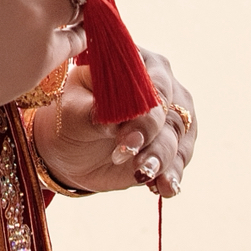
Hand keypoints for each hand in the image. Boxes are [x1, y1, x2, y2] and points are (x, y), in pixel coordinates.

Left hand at [31, 50, 196, 199]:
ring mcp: (171, 117)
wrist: (72, 150)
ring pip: (178, 138)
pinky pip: (179, 161)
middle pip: (171, 111)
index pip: (152, 82)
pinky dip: (172, 175)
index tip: (124, 135)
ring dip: (162, 158)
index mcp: (136, 63)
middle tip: (131, 157)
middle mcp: (161, 86)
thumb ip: (94, 113)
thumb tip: (115, 121)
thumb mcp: (72, 112)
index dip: (144, 108)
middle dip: (152, 137)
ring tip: (143, 174)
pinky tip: (163, 187)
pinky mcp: (173, 147)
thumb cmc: (71, 117)